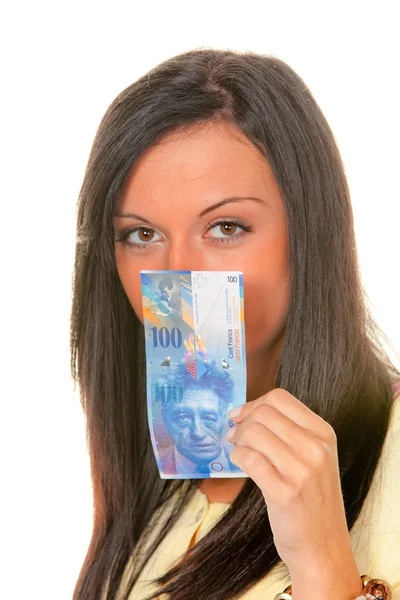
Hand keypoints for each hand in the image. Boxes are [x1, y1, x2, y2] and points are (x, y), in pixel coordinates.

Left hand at [227, 388, 351, 572]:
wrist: (323, 547)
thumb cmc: (312, 500)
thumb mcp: (314, 458)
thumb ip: (288, 432)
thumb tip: (243, 412)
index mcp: (323, 433)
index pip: (280, 398)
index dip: (253, 403)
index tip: (240, 416)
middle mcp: (316, 448)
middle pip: (264, 413)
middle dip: (242, 423)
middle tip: (235, 437)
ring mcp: (302, 470)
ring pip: (254, 433)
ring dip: (238, 441)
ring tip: (239, 452)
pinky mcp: (284, 492)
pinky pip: (249, 459)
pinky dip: (238, 458)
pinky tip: (240, 464)